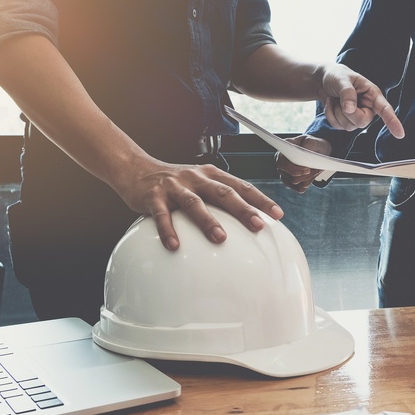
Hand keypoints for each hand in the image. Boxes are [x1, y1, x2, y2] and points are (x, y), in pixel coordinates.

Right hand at [112, 157, 283, 249]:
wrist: (136, 169)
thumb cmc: (175, 182)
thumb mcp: (200, 183)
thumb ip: (220, 197)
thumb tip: (249, 220)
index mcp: (211, 175)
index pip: (241, 186)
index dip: (260, 200)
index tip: (278, 214)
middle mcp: (196, 178)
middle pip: (223, 193)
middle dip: (243, 209)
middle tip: (258, 225)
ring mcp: (174, 187)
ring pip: (194, 204)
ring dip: (208, 221)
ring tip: (221, 238)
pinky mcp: (153, 197)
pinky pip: (162, 215)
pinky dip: (168, 230)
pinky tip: (175, 245)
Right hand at [276, 134, 332, 192]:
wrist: (317, 151)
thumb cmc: (313, 144)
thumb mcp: (313, 141)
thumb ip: (307, 147)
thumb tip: (304, 158)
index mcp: (282, 152)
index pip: (281, 163)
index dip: (293, 169)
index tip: (307, 169)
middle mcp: (281, 164)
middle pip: (290, 177)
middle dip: (305, 175)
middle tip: (316, 169)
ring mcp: (285, 175)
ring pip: (296, 183)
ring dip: (309, 177)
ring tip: (316, 169)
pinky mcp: (291, 183)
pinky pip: (299, 188)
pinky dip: (308, 183)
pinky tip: (313, 175)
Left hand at [318, 63, 404, 138]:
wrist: (322, 81)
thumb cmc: (336, 76)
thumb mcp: (341, 79)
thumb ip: (347, 92)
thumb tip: (350, 109)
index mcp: (372, 94)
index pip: (385, 109)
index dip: (393, 121)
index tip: (400, 134)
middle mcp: (368, 107)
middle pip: (362, 122)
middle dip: (347, 113)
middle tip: (339, 100)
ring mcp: (357, 116)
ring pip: (349, 126)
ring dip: (336, 113)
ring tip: (334, 99)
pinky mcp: (347, 122)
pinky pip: (338, 126)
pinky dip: (330, 115)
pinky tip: (331, 104)